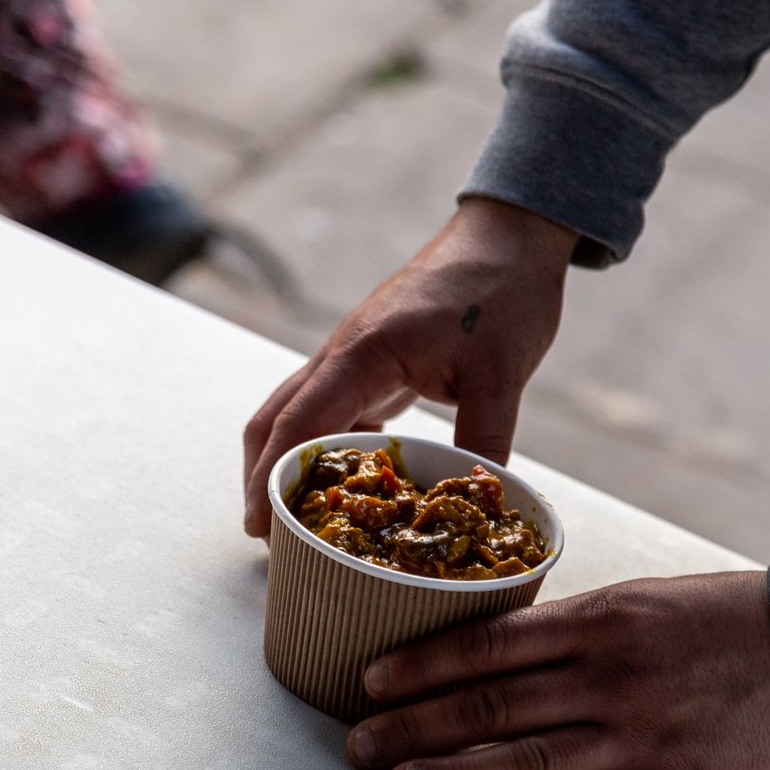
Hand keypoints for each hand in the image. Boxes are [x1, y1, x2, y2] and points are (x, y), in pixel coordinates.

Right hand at [243, 198, 578, 535]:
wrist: (510, 237)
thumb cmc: (502, 292)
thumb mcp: (501, 376)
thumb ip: (484, 440)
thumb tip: (477, 501)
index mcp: (361, 354)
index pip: (295, 424)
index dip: (271, 479)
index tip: (259, 525)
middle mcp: (344, 355)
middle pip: (275, 418)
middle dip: (264, 476)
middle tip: (272, 532)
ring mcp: (355, 356)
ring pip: (299, 411)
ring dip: (291, 460)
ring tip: (303, 516)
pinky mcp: (375, 360)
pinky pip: (335, 407)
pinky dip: (330, 444)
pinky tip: (354, 477)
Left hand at [346, 572, 769, 769]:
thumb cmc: (723, 617)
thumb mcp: (643, 600)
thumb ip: (574, 629)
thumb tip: (499, 650)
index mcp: (599, 621)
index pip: (488, 645)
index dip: (422, 666)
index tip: (370, 683)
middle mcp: (609, 676)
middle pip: (492, 705)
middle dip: (415, 726)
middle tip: (357, 748)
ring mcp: (641, 732)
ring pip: (531, 758)